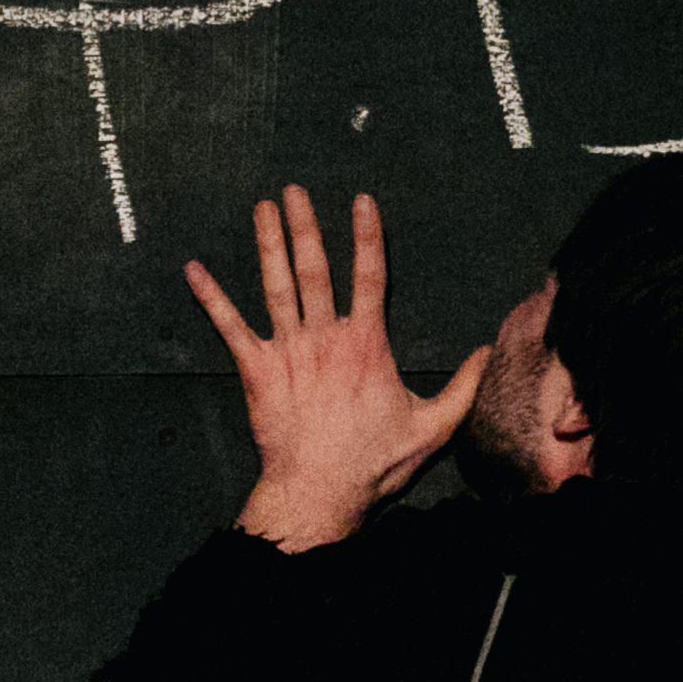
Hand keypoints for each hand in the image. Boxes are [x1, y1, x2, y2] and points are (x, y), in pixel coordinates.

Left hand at [184, 186, 491, 551]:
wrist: (320, 491)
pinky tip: (194, 271)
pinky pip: (229, 328)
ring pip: (276, 286)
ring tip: (262, 208)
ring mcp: (288, 352)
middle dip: (305, 226)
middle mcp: (325, 338)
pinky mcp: (257, 372)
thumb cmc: (374, 463)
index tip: (361, 200)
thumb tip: (488, 353)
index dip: (366, 235)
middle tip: (294, 190)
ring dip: (268, 244)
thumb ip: (464, 387)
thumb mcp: (435, 426)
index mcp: (366, 345)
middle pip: (315, 269)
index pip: (370, 276)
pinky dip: (211, 298)